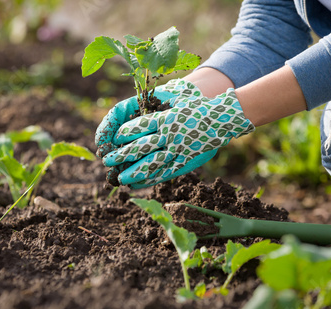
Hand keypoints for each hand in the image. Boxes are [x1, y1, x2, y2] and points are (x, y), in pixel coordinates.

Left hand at [102, 79, 254, 187]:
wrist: (222, 119)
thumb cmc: (195, 107)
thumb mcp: (175, 102)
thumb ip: (156, 110)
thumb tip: (133, 119)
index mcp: (167, 117)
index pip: (141, 126)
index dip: (125, 133)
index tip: (114, 138)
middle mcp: (171, 134)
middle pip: (143, 147)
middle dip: (123, 155)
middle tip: (108, 161)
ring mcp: (179, 150)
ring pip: (153, 163)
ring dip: (134, 172)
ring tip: (120, 178)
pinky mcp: (186, 161)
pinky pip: (166, 172)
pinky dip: (150, 179)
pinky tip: (138, 184)